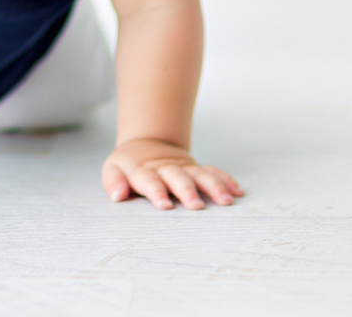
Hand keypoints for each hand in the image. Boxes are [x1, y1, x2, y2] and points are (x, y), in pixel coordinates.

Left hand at [102, 138, 243, 210]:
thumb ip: (113, 182)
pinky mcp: (195, 168)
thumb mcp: (113, 169)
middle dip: (188, 191)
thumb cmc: (128, 165)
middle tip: (197, 207)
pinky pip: (213, 171)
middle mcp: (166, 168)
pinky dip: (225, 180)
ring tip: (226, 201)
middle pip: (178, 178)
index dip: (157, 192)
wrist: (147, 143)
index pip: (150, 180)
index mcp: (143, 170)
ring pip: (200, 174)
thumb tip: (117, 195)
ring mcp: (183, 167)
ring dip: (213, 186)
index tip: (165, 205)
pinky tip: (237, 192)